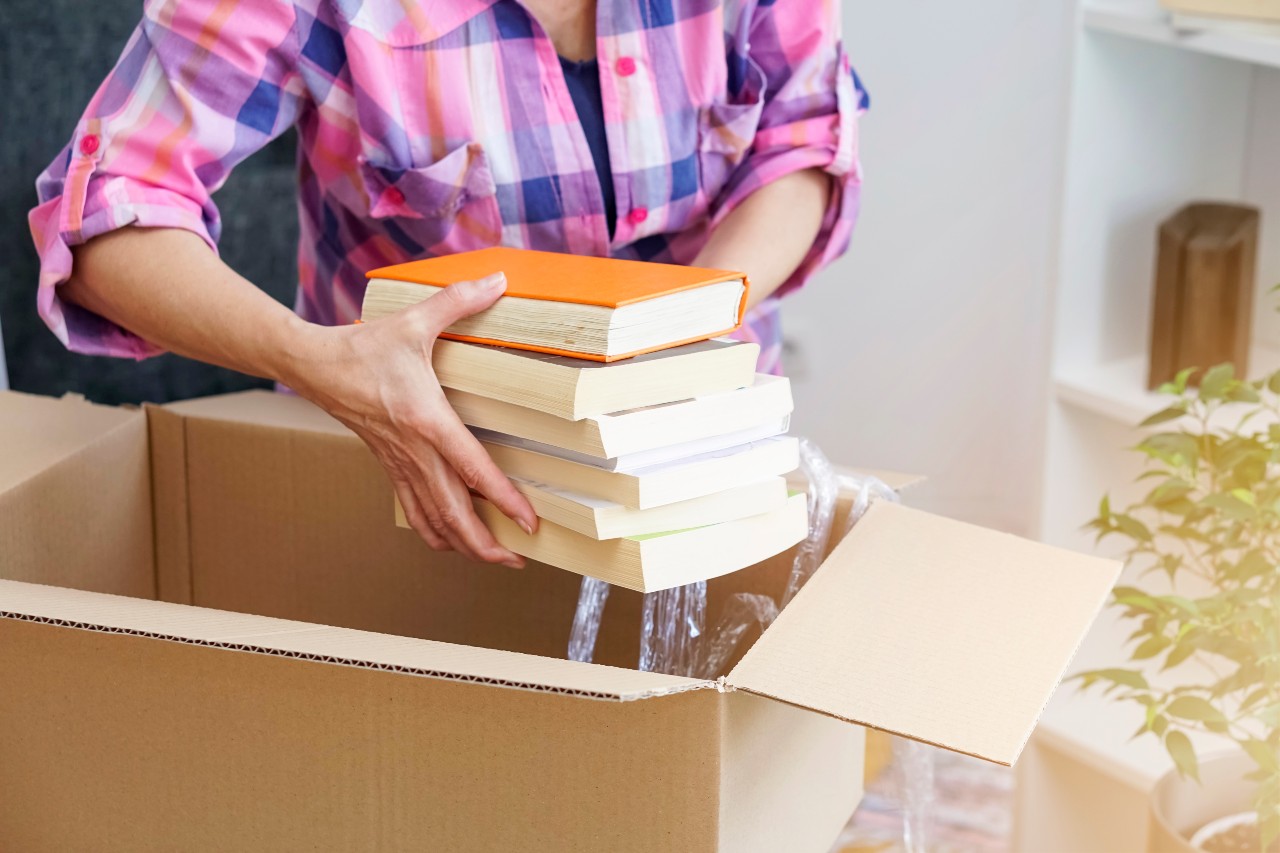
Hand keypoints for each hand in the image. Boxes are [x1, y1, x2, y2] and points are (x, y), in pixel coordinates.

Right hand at [286, 272, 537, 566]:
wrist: (313, 365)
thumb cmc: (366, 346)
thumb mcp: (415, 321)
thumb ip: (458, 300)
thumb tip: (498, 280)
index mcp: (427, 420)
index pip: (472, 470)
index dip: (503, 500)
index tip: (529, 522)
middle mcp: (414, 451)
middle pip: (453, 513)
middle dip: (486, 544)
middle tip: (518, 560)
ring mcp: (399, 463)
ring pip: (433, 520)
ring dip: (463, 546)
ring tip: (495, 559)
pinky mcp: (389, 466)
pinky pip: (413, 510)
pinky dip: (435, 532)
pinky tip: (452, 542)